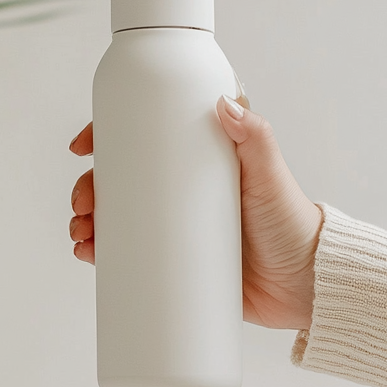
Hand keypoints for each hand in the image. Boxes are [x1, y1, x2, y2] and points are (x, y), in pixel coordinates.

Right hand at [68, 98, 322, 329]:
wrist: (305, 283)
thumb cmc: (292, 221)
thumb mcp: (271, 174)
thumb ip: (254, 137)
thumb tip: (224, 103)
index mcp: (199, 161)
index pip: (143, 139)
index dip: (106, 139)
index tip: (84, 147)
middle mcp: (181, 191)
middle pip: (119, 180)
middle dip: (89, 188)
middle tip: (83, 203)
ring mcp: (175, 227)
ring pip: (117, 217)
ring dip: (88, 221)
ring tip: (81, 233)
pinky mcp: (175, 263)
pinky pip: (129, 256)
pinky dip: (103, 253)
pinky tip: (88, 254)